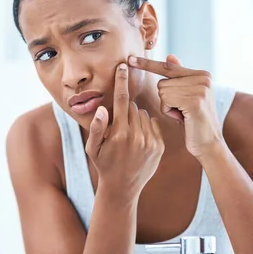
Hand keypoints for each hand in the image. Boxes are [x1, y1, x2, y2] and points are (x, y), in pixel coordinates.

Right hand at [85, 63, 164, 199]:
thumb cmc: (104, 164)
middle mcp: (136, 136)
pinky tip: (139, 139)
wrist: (123, 187)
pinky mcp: (159, 146)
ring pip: (143, 114)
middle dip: (125, 110)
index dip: (121, 81)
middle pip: (132, 107)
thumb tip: (102, 109)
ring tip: (128, 135)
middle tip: (119, 126)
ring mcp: (150, 141)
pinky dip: (146, 126)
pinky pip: (153, 124)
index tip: (123, 66)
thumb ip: (97, 127)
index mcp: (119, 134)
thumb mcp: (93, 148)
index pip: (121, 100)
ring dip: (136, 118)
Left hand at [128, 54, 222, 158]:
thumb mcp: (187, 96)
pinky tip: (183, 119)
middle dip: (167, 100)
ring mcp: (200, 88)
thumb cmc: (194, 122)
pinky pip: (166, 100)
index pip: (168, 67)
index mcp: (202, 74)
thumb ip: (180, 76)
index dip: (148, 64)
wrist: (209, 144)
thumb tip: (169, 56)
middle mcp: (203, 78)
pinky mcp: (195, 101)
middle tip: (183, 111)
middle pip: (162, 82)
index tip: (130, 59)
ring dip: (168, 106)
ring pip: (162, 91)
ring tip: (184, 115)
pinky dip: (169, 111)